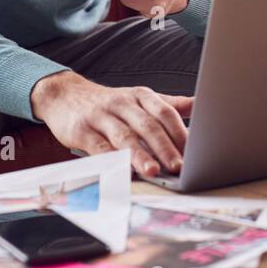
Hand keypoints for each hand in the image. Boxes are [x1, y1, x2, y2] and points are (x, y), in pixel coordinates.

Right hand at [30, 70, 191, 176]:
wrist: (64, 95)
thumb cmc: (109, 103)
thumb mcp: (139, 99)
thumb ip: (169, 105)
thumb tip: (202, 105)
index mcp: (141, 96)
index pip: (165, 113)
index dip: (180, 132)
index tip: (195, 152)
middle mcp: (123, 104)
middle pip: (148, 125)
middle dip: (165, 147)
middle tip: (179, 166)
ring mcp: (101, 117)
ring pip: (124, 137)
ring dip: (140, 155)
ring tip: (154, 171)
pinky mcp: (82, 131)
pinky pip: (99, 147)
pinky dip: (111, 160)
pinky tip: (122, 172)